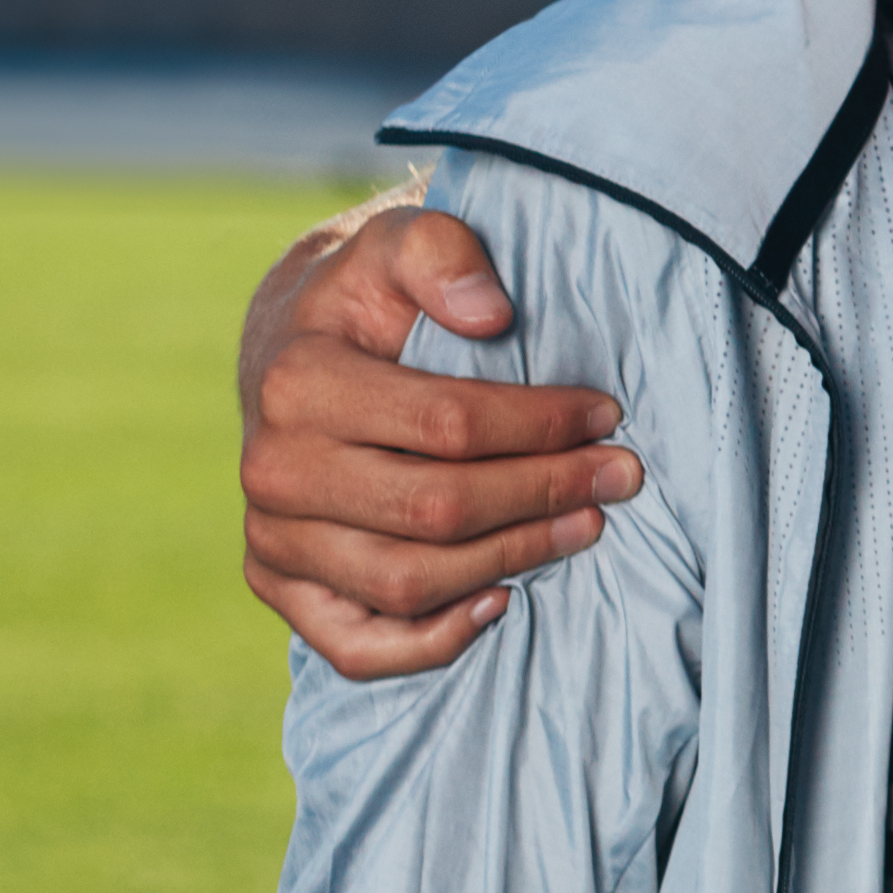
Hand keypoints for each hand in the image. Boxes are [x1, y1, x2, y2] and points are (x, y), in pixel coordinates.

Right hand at [241, 191, 621, 677]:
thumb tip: (491, 312)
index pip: (448, 425)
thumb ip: (441, 253)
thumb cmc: (369, 302)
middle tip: (620, 474)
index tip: (606, 413)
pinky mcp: (280, 587)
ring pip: (408, 581)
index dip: (541, 425)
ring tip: (586, 524)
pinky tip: (501, 600)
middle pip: (436, 509)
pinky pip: (358, 647)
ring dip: (513, 559)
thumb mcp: (398, 245)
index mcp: (298, 383)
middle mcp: (273, 468)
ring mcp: (272, 537)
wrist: (296, 353)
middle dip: (545, 494)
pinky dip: (433, 641)